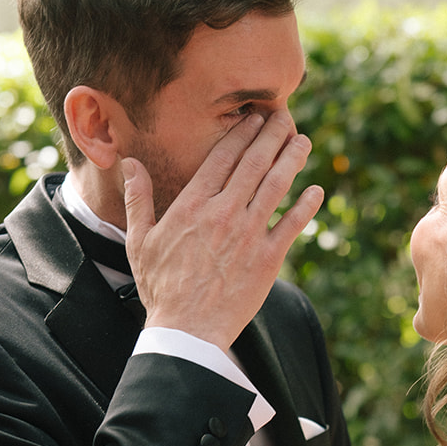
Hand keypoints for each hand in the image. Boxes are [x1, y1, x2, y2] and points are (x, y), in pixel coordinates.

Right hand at [123, 112, 323, 348]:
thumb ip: (138, 200)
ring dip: (293, 159)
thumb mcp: (138, 242)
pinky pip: (292, 225)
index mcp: (193, 205)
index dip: (242, 133)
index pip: (223, 157)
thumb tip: (130, 164)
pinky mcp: (269, 259)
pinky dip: (306, 206)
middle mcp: (224, 213)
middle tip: (285, 115)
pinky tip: (317, 191)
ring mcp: (249, 234)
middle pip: (254, 162)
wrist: (187, 330)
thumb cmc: (160, 288)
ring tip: (304, 141)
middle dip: (272, 134)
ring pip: (277, 186)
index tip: (254, 117)